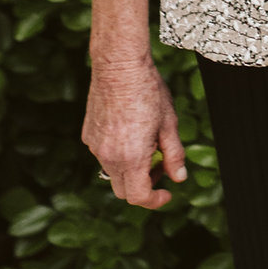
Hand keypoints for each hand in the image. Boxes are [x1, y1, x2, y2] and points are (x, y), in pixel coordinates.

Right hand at [82, 49, 186, 207]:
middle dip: (144, 186)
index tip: (167, 193)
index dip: (155, 201)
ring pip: (112, 172)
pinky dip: (117, 154)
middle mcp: (108, 157)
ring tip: (147, 143)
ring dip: (131, 169)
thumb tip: (179, 178)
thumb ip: (174, 155)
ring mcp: (95, 147)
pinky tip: (130, 130)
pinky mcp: (88, 136)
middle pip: (124, 190)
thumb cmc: (149, 92)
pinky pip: (103, 155)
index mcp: (131, 157)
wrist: (119, 67)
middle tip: (161, 165)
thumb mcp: (169, 124)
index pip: (139, 197)